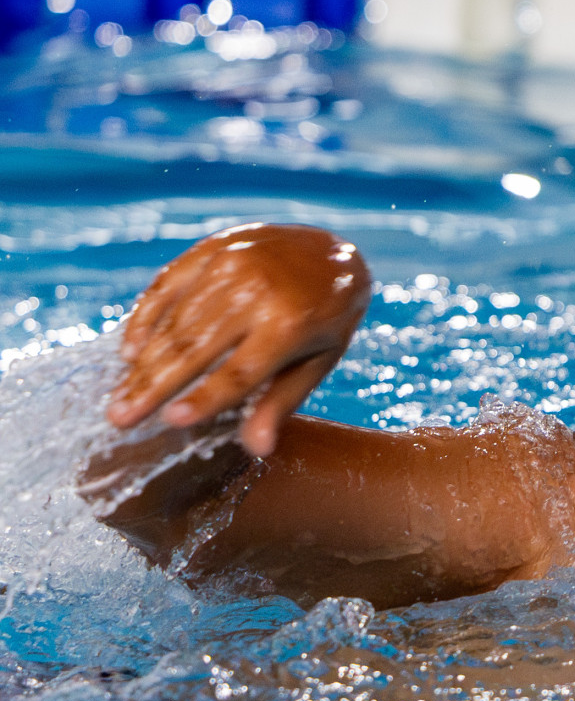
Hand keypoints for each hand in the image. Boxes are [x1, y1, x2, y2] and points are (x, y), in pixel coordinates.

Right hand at [108, 223, 371, 456]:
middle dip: (153, 387)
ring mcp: (230, 266)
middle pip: (195, 348)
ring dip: (144, 364)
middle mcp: (256, 293)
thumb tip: (258, 450)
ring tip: (120, 398)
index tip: (170, 421)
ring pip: (176, 323)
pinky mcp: (211, 250)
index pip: (239, 370)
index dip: (205, 397)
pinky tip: (129, 352)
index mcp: (289, 325)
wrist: (330, 251)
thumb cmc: (326, 319)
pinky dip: (145, 320)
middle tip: (119, 419)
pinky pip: (167, 287)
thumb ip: (282, 401)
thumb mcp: (318, 361)